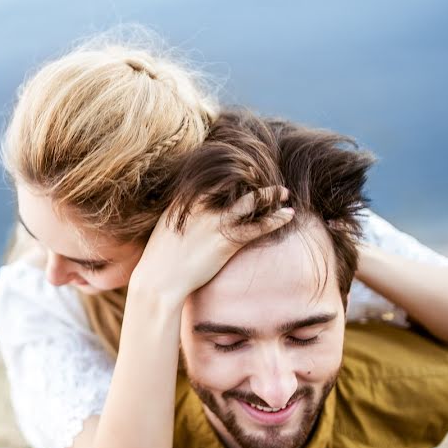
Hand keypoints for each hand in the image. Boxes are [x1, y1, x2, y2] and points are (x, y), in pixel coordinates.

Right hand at [131, 186, 293, 301]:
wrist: (160, 280)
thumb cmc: (159, 257)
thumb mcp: (165, 226)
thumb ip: (179, 213)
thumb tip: (188, 209)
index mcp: (185, 199)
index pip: (213, 177)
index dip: (231, 170)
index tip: (244, 168)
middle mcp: (202, 206)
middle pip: (234, 183)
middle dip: (252, 176)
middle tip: (265, 173)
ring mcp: (216, 222)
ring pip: (250, 202)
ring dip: (270, 195)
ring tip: (285, 192)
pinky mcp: (227, 242)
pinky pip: (257, 227)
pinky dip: (275, 220)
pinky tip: (288, 215)